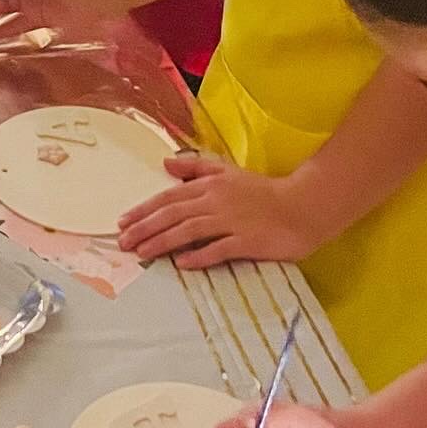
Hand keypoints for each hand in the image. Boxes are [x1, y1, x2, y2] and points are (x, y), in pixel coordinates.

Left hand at [117, 156, 320, 266]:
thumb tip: (165, 164)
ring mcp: (231, 221)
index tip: (123, 221)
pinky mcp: (247, 241)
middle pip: (172, 214)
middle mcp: (215, 201)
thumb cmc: (264, 191)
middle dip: (144, 228)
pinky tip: (181, 263)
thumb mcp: (228, 172)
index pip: (168, 197)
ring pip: (188, 231)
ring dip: (162, 242)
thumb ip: (196, 169)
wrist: (303, 205)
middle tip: (123, 242)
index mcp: (209, 186)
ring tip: (142, 252)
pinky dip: (199, 256)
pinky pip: (218, 249)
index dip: (144, 210)